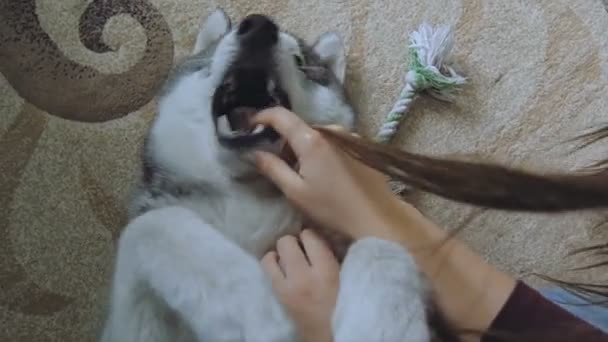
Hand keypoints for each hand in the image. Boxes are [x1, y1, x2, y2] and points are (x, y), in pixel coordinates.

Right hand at [253, 107, 404, 238]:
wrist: (377, 217)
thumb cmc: (332, 207)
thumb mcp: (296, 192)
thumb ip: (272, 168)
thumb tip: (255, 152)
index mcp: (312, 140)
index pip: (281, 116)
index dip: (262, 116)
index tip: (250, 124)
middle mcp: (331, 130)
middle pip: (299, 127)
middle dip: (285, 141)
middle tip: (279, 164)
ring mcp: (349, 136)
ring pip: (317, 135)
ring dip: (305, 148)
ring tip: (305, 174)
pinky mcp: (361, 146)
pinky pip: (333, 141)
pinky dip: (322, 151)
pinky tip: (326, 174)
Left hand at [261, 229, 338, 341]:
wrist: (329, 334)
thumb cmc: (342, 302)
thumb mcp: (345, 276)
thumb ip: (331, 255)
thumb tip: (317, 235)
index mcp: (327, 270)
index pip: (309, 236)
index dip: (310, 236)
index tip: (313, 242)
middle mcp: (304, 276)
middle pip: (286, 242)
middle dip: (293, 242)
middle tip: (301, 250)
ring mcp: (287, 287)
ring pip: (272, 255)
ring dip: (279, 254)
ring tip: (289, 260)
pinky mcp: (278, 295)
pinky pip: (267, 269)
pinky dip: (272, 264)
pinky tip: (281, 268)